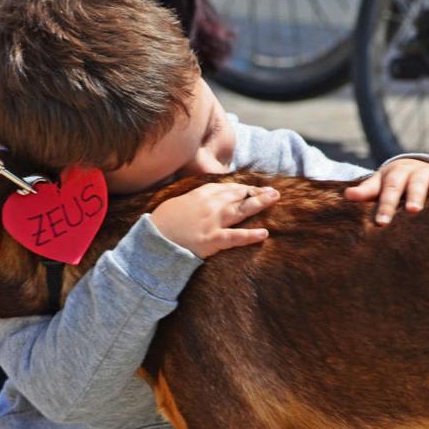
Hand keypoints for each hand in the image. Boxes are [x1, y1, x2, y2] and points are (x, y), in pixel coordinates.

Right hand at [150, 183, 279, 257]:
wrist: (153, 239)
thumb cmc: (163, 222)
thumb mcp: (178, 202)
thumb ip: (195, 199)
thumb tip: (206, 199)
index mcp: (201, 194)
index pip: (228, 188)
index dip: (244, 189)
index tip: (255, 190)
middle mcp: (210, 205)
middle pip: (238, 195)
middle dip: (257, 192)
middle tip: (274, 191)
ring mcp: (212, 222)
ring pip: (241, 210)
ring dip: (259, 203)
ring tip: (274, 199)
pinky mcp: (212, 240)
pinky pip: (235, 237)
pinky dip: (250, 235)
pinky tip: (264, 233)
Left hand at [344, 159, 428, 224]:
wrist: (412, 167)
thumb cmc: (391, 183)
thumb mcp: (378, 184)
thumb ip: (366, 191)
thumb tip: (347, 195)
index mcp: (396, 174)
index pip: (389, 190)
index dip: (386, 206)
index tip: (381, 222)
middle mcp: (416, 173)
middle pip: (414, 185)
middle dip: (413, 197)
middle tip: (412, 211)